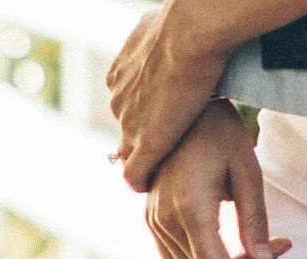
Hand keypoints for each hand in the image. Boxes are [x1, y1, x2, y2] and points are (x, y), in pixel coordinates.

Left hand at [108, 5, 227, 191]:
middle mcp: (118, 100)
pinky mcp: (145, 145)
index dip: (147, 116)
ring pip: (131, 153)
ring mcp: (129, 124)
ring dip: (149, 159)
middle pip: (129, 131)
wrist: (189, 35)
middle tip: (175, 144)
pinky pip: (133, 176)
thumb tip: (163, 38)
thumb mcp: (156, 27)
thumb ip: (152, 42)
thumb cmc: (182, 26)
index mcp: (119, 76)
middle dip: (147, 138)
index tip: (166, 121)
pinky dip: (141, 183)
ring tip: (174, 161)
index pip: (128, 107)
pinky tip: (155, 185)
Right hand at [146, 102, 291, 258]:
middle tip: (277, 257)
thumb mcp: (248, 171)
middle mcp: (165, 219)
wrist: (182, 104)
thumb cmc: (220, 131)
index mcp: (190, 207)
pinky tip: (232, 252)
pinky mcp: (152, 218)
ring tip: (260, 254)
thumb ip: (255, 220)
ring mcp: (154, 220)